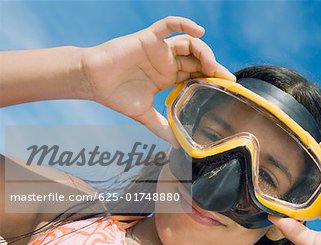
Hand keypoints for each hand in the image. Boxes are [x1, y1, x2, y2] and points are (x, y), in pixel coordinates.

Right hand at [80, 16, 234, 145]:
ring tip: (212, 67)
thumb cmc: (115, 96)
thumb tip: (177, 144)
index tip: (227, 88)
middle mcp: (167, 62)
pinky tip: (199, 31)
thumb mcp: (143, 115)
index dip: (212, 79)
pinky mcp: (148, 38)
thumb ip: (161, 127)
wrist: (92, 82)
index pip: (196, 75)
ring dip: (205, 52)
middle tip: (226, 79)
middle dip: (214, 68)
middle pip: (198, 60)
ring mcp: (159, 49)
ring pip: (189, 43)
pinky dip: (184, 24)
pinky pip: (168, 25)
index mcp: (169, 77)